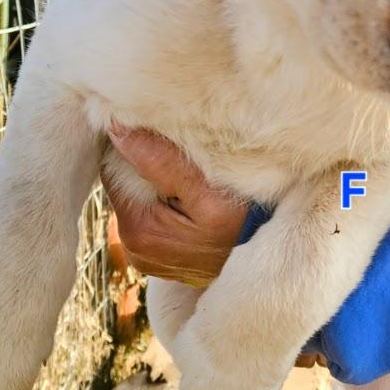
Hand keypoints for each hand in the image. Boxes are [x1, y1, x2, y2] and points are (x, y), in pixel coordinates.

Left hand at [103, 127, 245, 286]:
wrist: (275, 259)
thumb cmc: (247, 222)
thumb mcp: (208, 189)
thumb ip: (160, 160)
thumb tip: (116, 130)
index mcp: (138, 230)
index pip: (114, 169)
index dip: (134, 145)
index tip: (162, 134)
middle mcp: (135, 248)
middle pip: (125, 185)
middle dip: (145, 165)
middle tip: (183, 155)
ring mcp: (147, 256)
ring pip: (139, 199)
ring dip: (156, 183)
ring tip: (190, 177)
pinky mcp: (160, 258)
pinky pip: (152, 216)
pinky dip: (165, 202)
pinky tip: (190, 198)